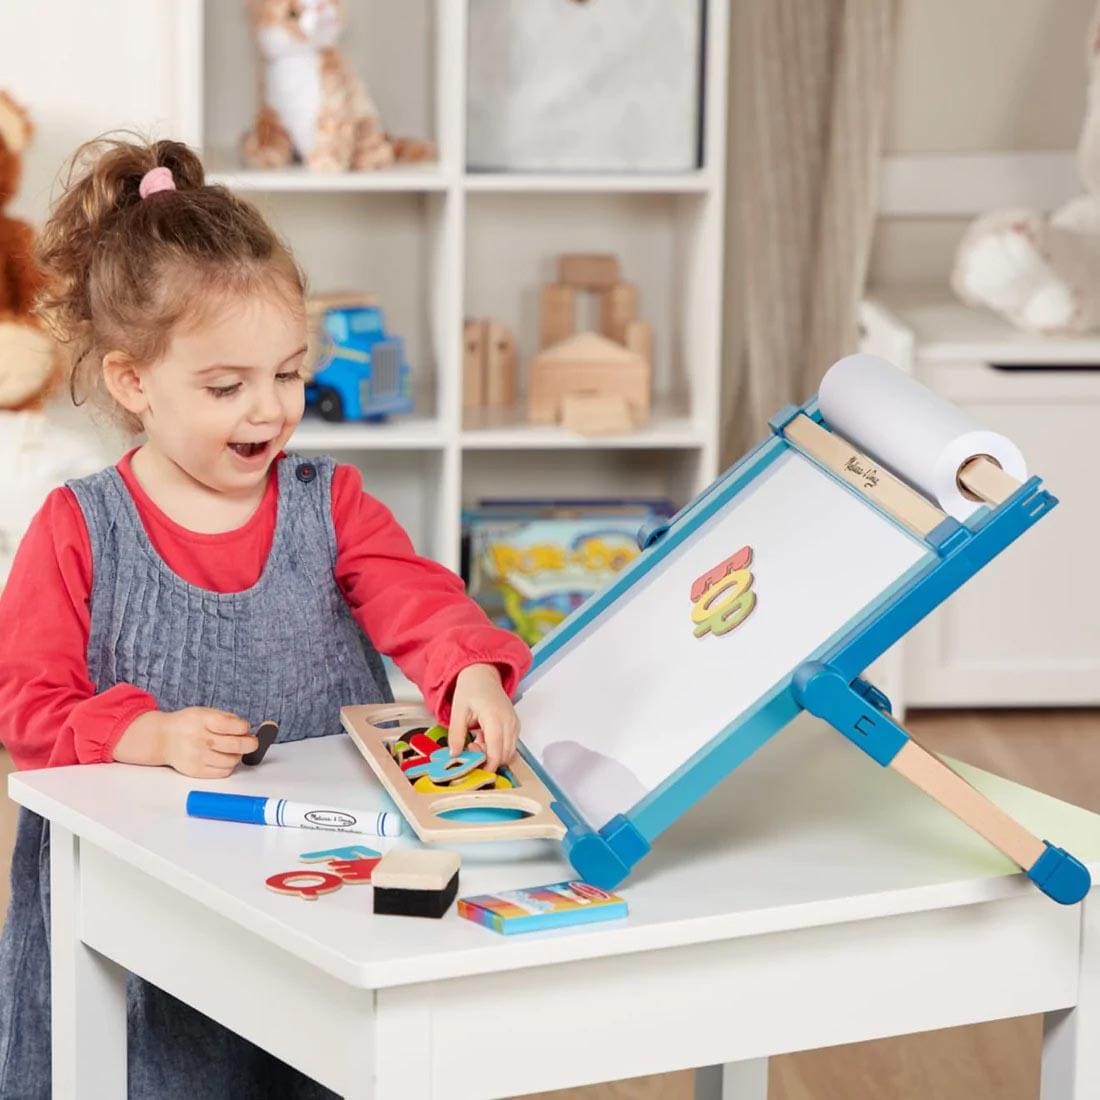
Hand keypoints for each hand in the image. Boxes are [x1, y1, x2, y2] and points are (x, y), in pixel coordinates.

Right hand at [115, 707, 257, 778]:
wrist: (163, 739)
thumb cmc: (189, 724)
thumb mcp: (206, 712)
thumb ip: (228, 719)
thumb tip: (248, 731)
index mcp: (203, 720)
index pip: (233, 726)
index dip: (244, 728)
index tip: (245, 728)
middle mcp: (200, 739)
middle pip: (236, 745)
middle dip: (250, 744)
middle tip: (251, 742)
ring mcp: (198, 757)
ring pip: (232, 760)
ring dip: (238, 755)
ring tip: (232, 749)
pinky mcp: (197, 771)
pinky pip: (223, 772)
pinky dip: (228, 766)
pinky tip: (223, 758)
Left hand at [447, 663, 519, 772]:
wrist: (482, 674)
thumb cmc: (471, 688)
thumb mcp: (458, 711)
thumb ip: (456, 735)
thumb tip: (454, 754)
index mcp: (494, 718)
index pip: (496, 752)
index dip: (487, 766)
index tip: (474, 769)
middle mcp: (509, 722)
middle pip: (505, 756)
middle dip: (488, 760)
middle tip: (471, 748)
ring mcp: (514, 723)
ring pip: (509, 752)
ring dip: (493, 754)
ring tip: (477, 740)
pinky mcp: (515, 724)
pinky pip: (510, 745)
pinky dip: (498, 747)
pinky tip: (484, 736)